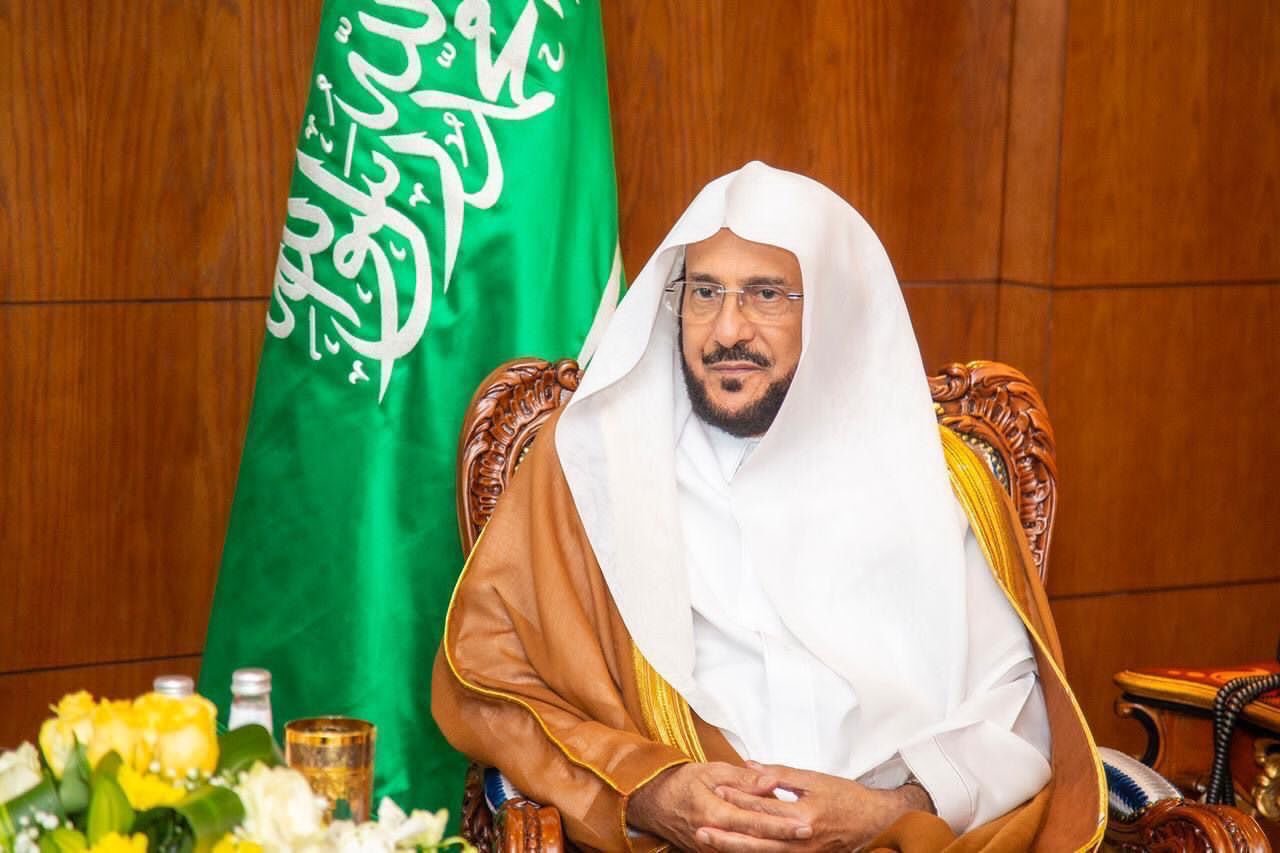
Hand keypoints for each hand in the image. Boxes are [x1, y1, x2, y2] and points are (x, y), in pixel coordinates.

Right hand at [626, 762, 814, 850]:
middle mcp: (713, 836)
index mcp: (714, 813)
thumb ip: (743, 779)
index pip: (755, 821)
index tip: (804, 823)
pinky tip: (774, 844)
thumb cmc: (680, 782)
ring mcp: (710, 849)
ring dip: (773, 846)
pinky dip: (756, 849)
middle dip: (784, 839)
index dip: (781, 824)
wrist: (652, 802)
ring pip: (747, 852)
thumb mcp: (710, 771)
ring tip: (797, 839)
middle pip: (756, 843)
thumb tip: (771, 781)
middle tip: (809, 833)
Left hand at [697, 762, 930, 851]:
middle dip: (726, 834)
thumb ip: (781, 774)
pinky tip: (737, 850)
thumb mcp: (815, 779)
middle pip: (756, 839)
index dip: (738, 798)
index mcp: (803, 816)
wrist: (877, 822)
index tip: (716, 791)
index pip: (763, 806)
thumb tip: (750, 767)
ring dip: (735, 849)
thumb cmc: (848, 798)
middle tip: (700, 828)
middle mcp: (801, 840)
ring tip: (710, 842)